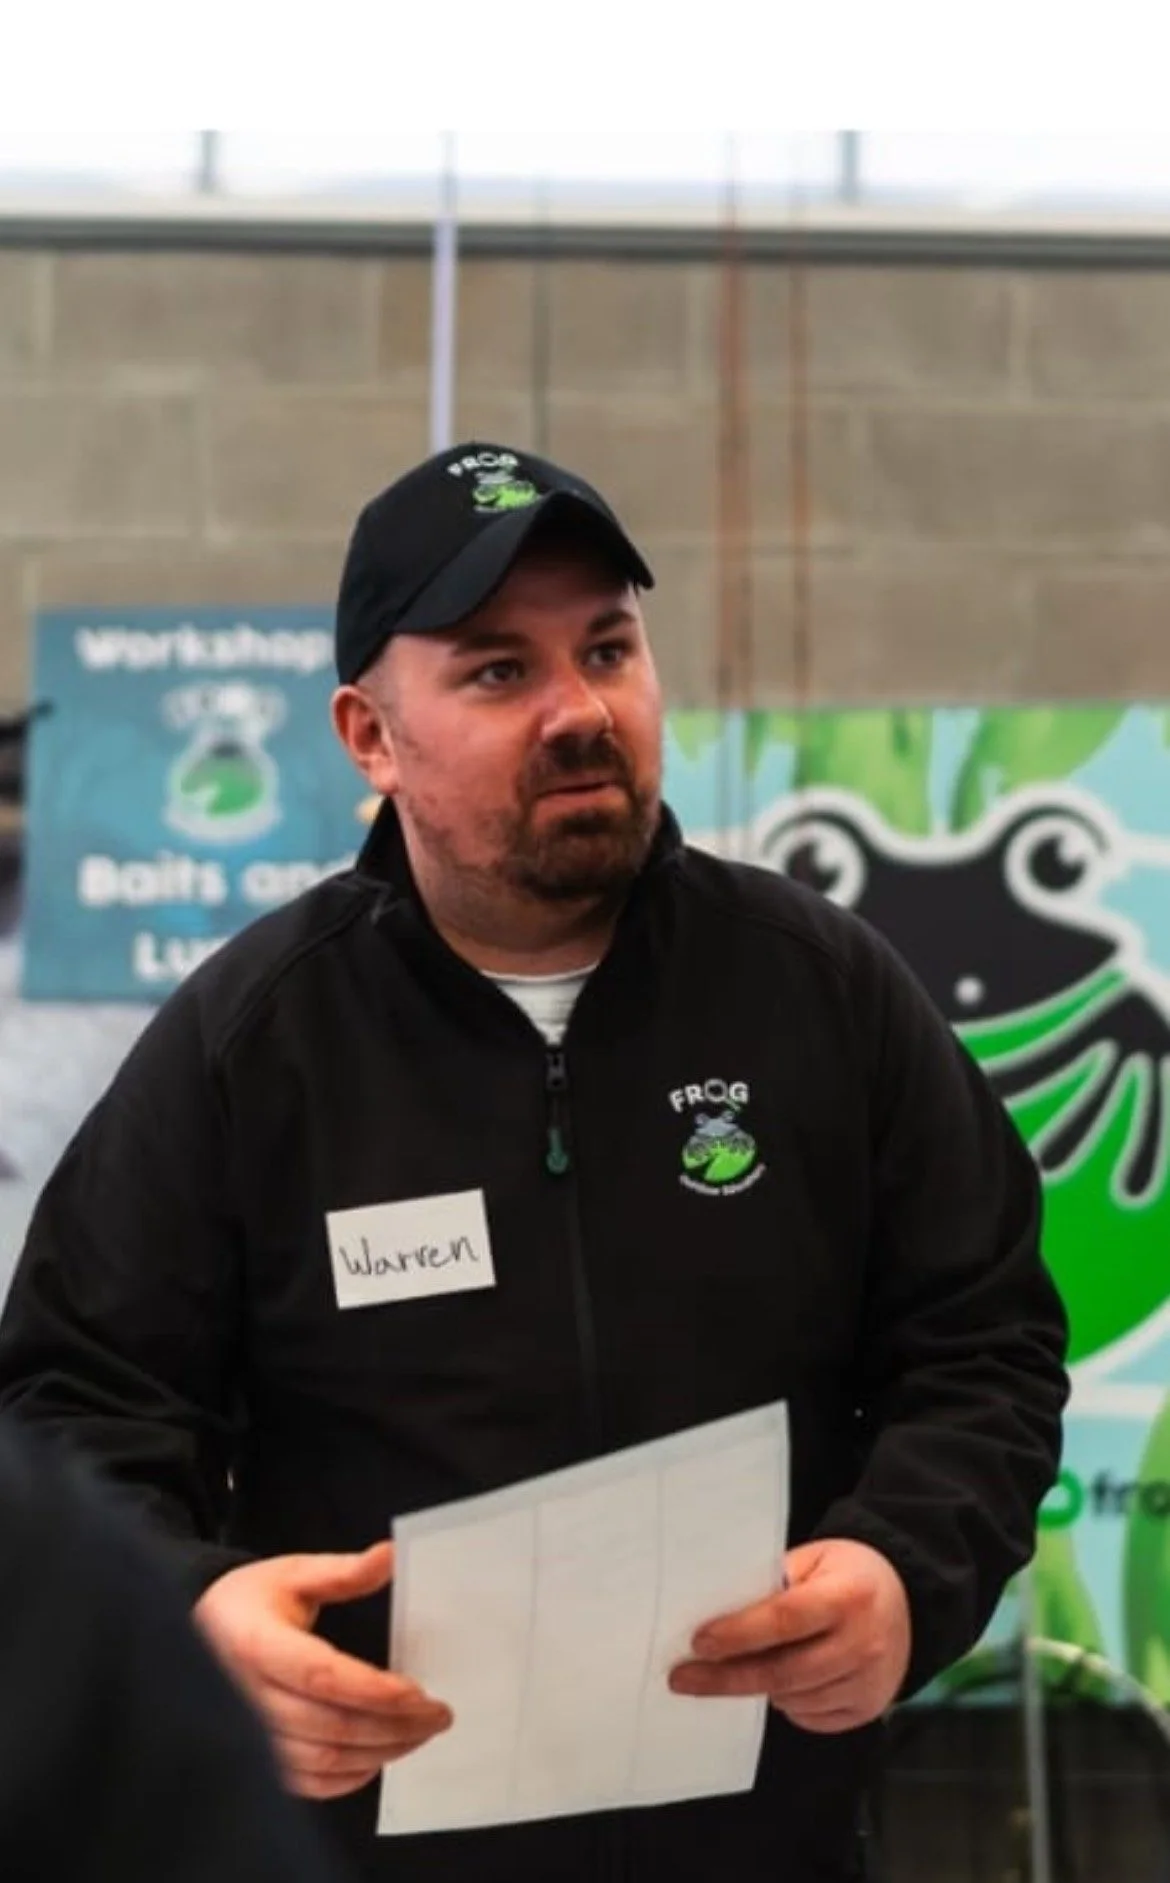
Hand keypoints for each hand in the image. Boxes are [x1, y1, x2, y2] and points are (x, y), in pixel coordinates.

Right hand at [194, 1542, 451, 1798]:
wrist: (192, 1636)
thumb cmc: (248, 1602)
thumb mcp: (291, 1574)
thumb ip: (343, 1571)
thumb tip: (392, 1556)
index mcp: (257, 1644)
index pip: (323, 1676)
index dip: (374, 1690)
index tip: (419, 1693)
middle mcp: (248, 1698)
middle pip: (332, 1726)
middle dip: (394, 1726)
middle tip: (438, 1716)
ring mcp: (249, 1736)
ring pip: (324, 1759)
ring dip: (380, 1752)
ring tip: (420, 1734)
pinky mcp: (256, 1759)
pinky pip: (308, 1782)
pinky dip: (350, 1777)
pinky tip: (379, 1757)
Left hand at [668, 1537, 910, 1733]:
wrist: (909, 1599)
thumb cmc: (849, 1573)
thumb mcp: (815, 1559)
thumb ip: (774, 1583)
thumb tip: (720, 1614)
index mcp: (848, 1596)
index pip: (784, 1620)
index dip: (738, 1634)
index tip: (698, 1643)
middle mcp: (863, 1643)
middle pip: (783, 1671)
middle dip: (727, 1678)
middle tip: (683, 1679)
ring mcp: (870, 1681)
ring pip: (794, 1699)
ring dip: (759, 1688)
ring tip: (735, 1671)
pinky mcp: (870, 1707)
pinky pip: (812, 1717)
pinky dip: (787, 1705)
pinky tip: (779, 1684)